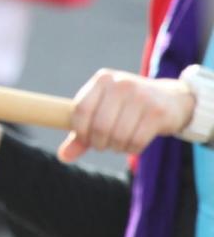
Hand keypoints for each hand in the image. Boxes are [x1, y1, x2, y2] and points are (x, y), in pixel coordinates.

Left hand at [57, 70, 194, 162]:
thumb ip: (82, 133)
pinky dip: (131, 149)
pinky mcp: (157, 113)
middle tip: (104, 145)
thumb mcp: (104, 111)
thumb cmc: (129, 107)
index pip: (80, 110)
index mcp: (102, 80)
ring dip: (115, 147)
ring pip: (118, 135)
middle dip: (99, 143)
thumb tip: (63, 156)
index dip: (79, 131)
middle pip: (99, 126)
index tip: (85, 139)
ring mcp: (140, 97)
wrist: (172, 99)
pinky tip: (132, 144)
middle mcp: (120, 84)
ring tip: (118, 144)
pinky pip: (136, 141)